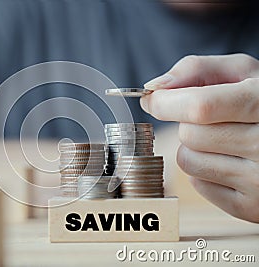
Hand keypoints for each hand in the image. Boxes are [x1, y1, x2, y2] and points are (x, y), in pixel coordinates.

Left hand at [140, 54, 258, 222]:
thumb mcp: (242, 73)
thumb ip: (197, 70)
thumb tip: (154, 88)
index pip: (199, 107)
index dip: (166, 103)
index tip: (154, 100)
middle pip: (189, 135)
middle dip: (188, 123)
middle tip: (213, 119)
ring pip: (187, 160)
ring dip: (193, 147)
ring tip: (222, 139)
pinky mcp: (249, 207)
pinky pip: (197, 183)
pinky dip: (202, 170)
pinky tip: (228, 160)